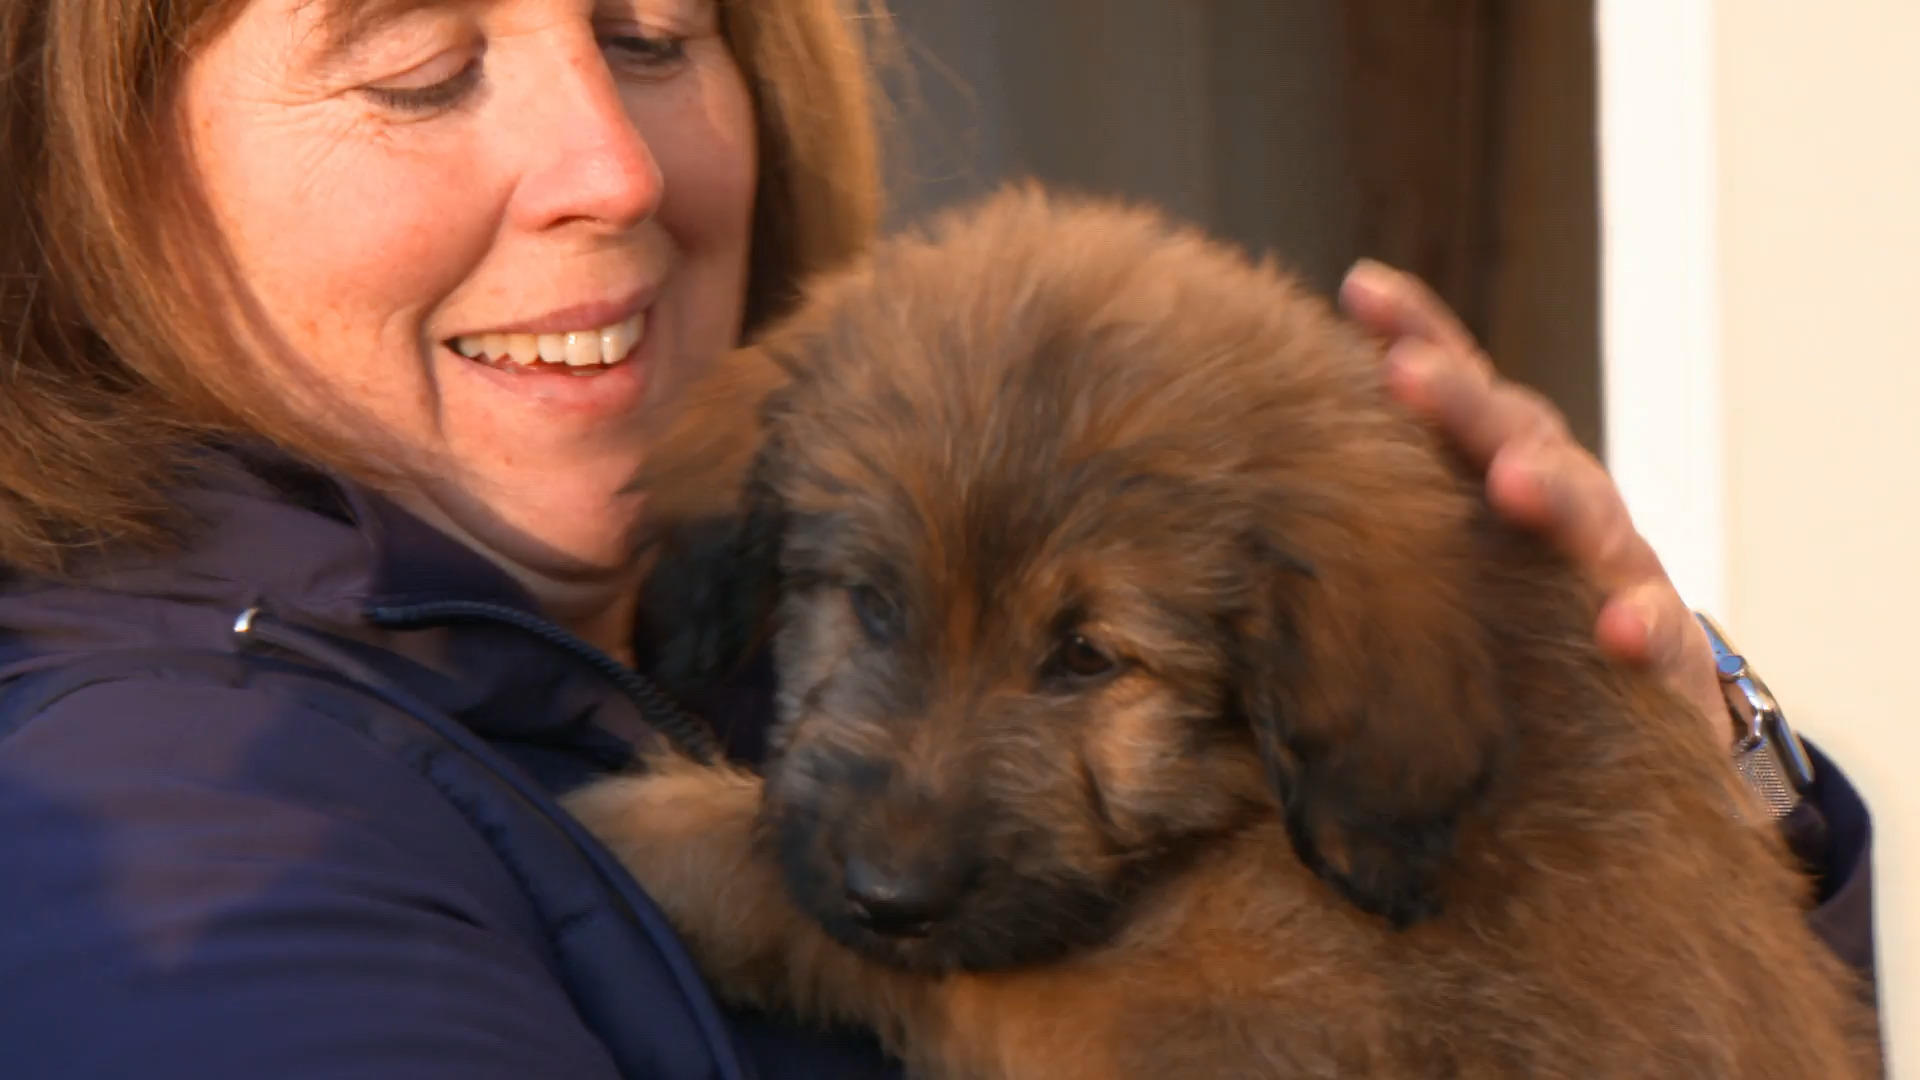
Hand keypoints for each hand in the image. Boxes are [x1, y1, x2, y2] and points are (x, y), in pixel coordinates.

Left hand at [1337, 259, 1724, 739]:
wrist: (1640, 706)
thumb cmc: (1522, 614)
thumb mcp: (1455, 547)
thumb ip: (1395, 495)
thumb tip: (1270, 456)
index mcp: (1510, 466)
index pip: (1465, 387)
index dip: (1418, 332)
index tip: (1361, 288)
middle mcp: (1566, 499)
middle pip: (1516, 434)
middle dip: (1462, 399)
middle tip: (1406, 371)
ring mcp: (1617, 567)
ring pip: (1590, 517)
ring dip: (1551, 493)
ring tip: (1512, 481)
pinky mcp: (1662, 648)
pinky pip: (1658, 631)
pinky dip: (1644, 625)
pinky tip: (1619, 629)